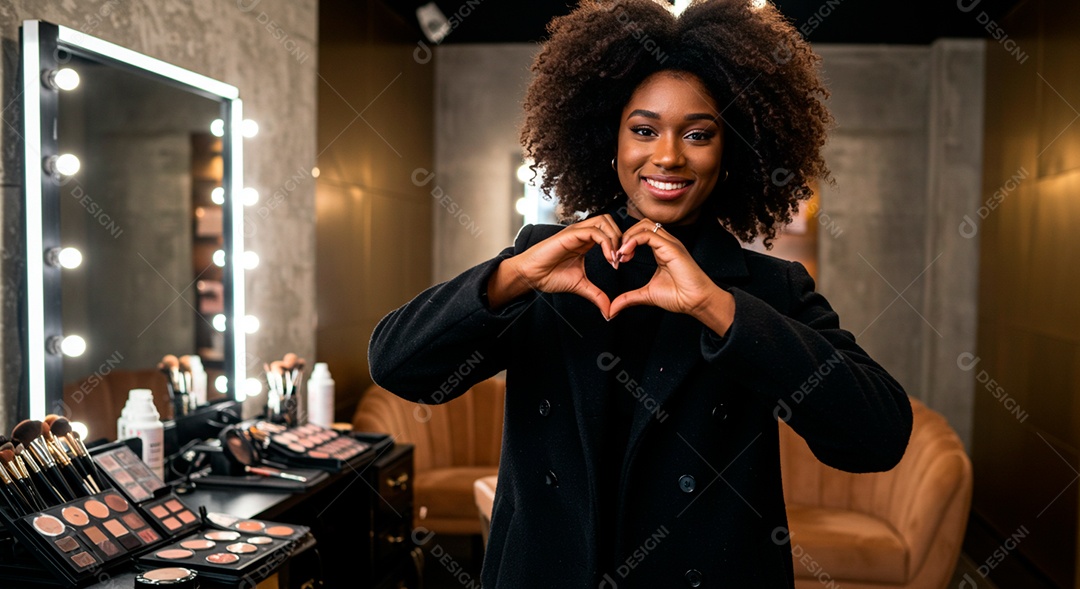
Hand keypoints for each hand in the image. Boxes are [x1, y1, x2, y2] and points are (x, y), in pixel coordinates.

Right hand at [487, 215, 622, 316]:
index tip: (622, 263)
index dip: (621, 244)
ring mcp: (576, 232)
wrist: (531, 275)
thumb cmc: (550, 276)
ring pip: (604, 222)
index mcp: (586, 241)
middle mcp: (582, 233)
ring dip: (615, 239)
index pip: (610, 231)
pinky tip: (609, 258)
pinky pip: (594, 232)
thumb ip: (597, 295)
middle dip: (621, 238)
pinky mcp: (570, 234)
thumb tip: (609, 311)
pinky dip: (606, 243)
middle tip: (622, 259)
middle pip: (610, 221)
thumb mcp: (580, 286)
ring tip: (616, 259)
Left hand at [609, 218, 734, 333]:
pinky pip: (649, 234)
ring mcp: (670, 243)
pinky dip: (634, 240)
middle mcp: (666, 243)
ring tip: (621, 254)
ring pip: (644, 225)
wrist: (695, 301)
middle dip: (625, 236)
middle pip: (641, 224)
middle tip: (617, 256)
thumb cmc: (679, 296)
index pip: (640, 233)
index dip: (625, 243)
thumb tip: (613, 308)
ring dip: (628, 237)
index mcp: (661, 250)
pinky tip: (626, 254)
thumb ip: (629, 298)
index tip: (618, 260)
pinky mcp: (671, 247)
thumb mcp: (646, 295)